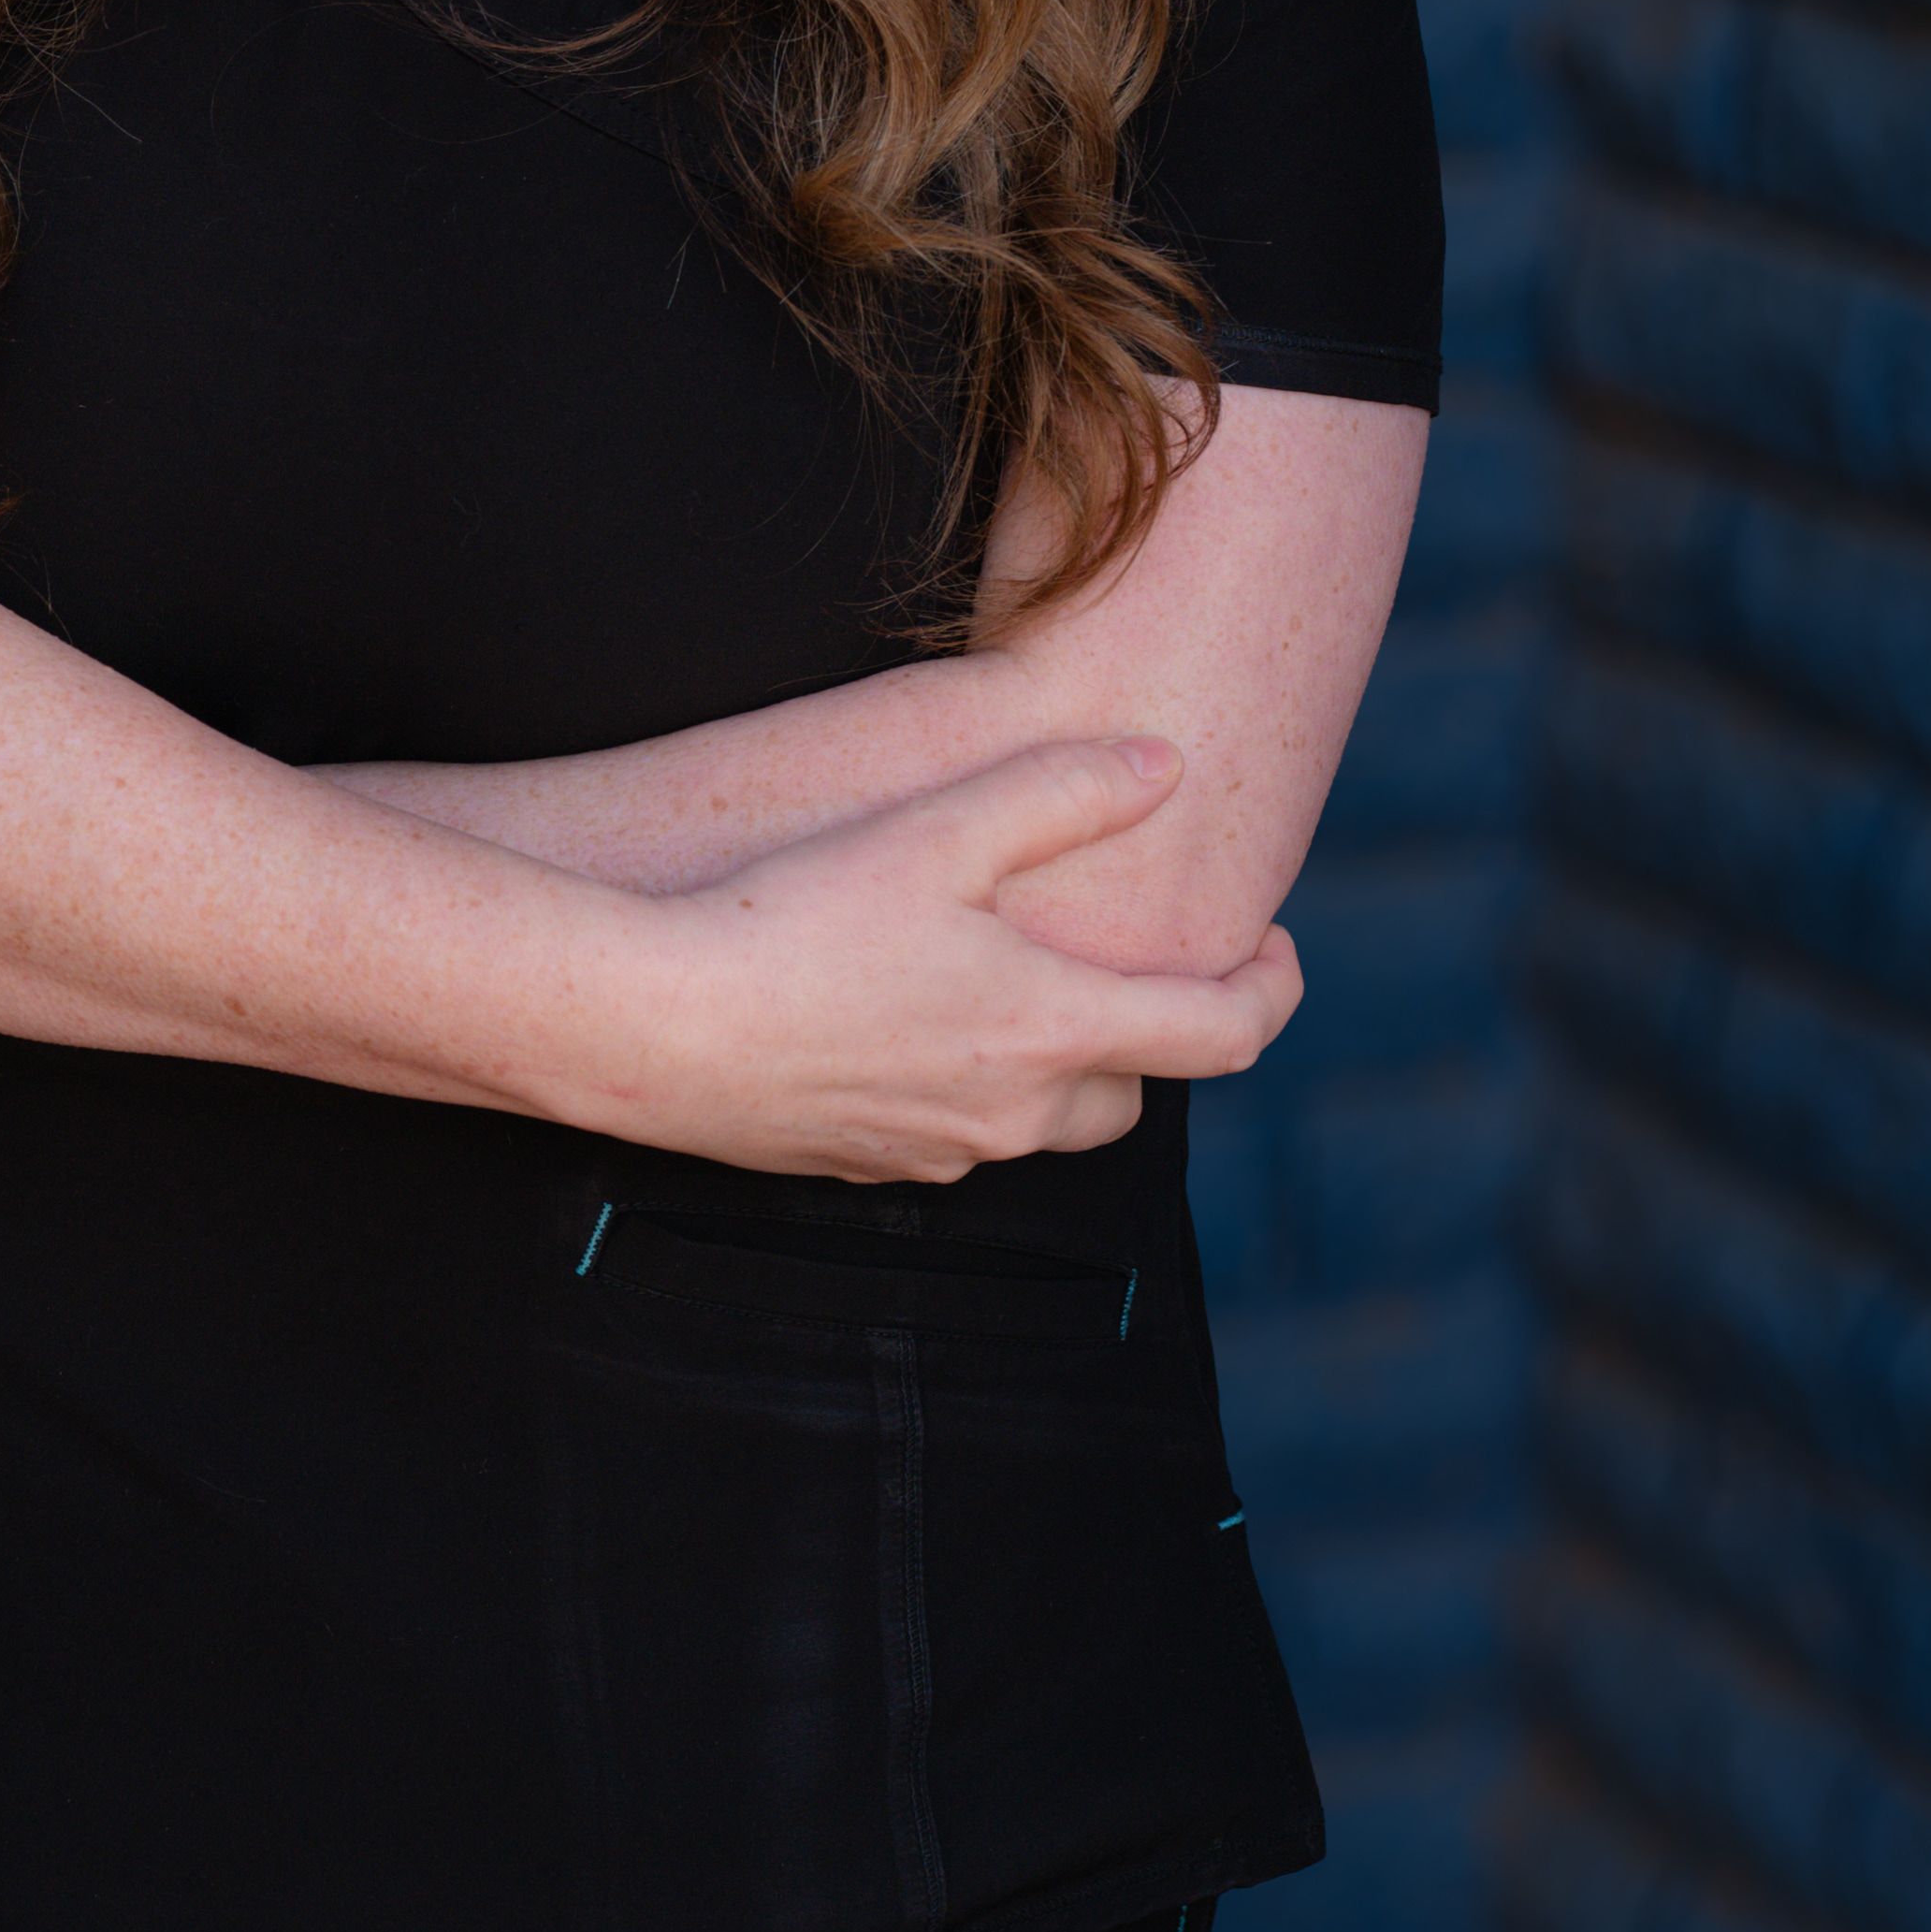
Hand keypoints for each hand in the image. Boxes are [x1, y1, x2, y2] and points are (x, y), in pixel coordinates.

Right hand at [604, 743, 1301, 1183]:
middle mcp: (1013, 1113)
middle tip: (1135, 964)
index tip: (1275, 950)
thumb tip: (1169, 766)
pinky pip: (956, 1136)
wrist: (655, 1027)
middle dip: (1151, 1036)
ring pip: (1042, 1123)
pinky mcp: (869, 1165)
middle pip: (1134, 1094)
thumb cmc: (795, 918)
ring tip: (1014, 983)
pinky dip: (969, 1086)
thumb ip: (1064, 792)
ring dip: (1055, 1065)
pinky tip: (907, 1018)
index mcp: (1052, 1028)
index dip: (1272, 991)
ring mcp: (940, 1151)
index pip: (1221, 1036)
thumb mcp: (939, 830)